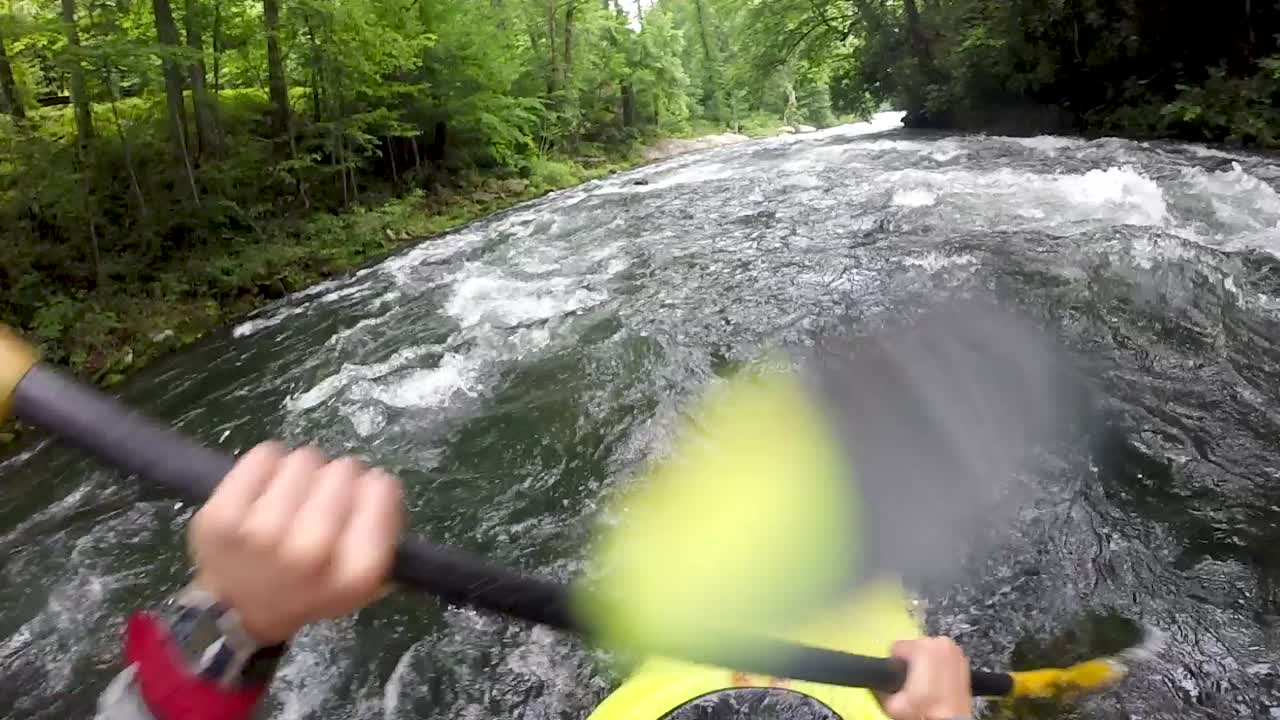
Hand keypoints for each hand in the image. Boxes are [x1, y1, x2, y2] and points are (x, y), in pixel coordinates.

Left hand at [187, 442, 404, 644]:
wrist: (238, 612)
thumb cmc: (308, 589)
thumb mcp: (362, 582)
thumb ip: (383, 531)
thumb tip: (378, 480)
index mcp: (354, 573)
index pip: (381, 489)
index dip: (373, 490)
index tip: (358, 503)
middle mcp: (310, 552)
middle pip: (344, 470)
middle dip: (337, 480)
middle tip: (320, 503)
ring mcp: (262, 533)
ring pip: (304, 459)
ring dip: (303, 473)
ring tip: (291, 500)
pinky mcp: (223, 515)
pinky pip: (264, 456)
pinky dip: (268, 465)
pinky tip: (264, 491)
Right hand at [877, 637, 972, 719]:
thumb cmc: (924, 709)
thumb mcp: (892, 702)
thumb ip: (878, 685)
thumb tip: (875, 682)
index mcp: (922, 646)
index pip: (896, 647)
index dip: (895, 664)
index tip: (900, 679)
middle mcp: (940, 642)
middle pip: (913, 646)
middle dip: (911, 662)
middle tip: (913, 683)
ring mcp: (953, 649)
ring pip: (928, 650)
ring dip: (924, 662)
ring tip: (926, 683)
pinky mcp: (962, 659)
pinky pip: (941, 656)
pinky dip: (937, 665)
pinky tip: (937, 682)